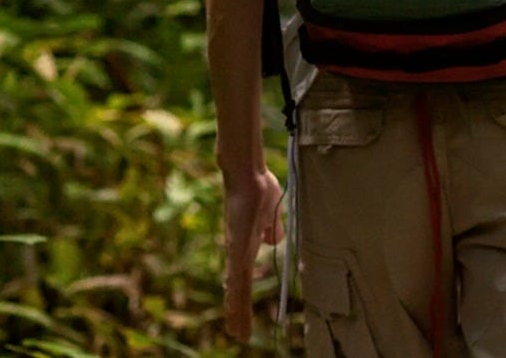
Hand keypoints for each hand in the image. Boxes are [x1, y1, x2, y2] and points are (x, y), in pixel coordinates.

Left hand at [222, 168, 284, 338]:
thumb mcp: (270, 214)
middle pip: (237, 288)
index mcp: (243, 247)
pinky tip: (234, 308)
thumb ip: (270, 229)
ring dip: (237, 310)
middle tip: (237, 334)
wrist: (246, 172)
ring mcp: (235, 250)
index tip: (239, 316)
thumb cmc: (257, 186)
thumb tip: (271, 240)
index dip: (240, 297)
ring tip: (237, 331)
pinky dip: (237, 294)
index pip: (242, 278)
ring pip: (237, 287)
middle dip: (237, 311)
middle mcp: (236, 252)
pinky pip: (238, 275)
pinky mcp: (237, 246)